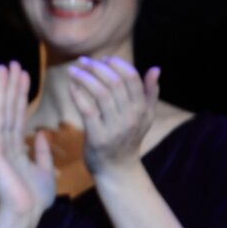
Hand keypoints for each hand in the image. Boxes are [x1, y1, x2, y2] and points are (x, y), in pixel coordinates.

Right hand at [0, 63, 54, 226]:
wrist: (24, 216)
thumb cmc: (33, 200)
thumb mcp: (45, 172)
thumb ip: (42, 153)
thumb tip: (41, 136)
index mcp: (16, 147)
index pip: (19, 114)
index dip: (22, 94)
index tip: (24, 74)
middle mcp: (3, 143)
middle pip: (9, 108)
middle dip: (11, 85)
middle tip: (12, 63)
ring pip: (0, 111)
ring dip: (2, 89)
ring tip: (3, 67)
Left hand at [67, 56, 158, 175]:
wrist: (117, 169)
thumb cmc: (128, 138)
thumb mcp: (144, 117)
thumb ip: (150, 93)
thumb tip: (155, 68)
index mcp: (142, 109)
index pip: (132, 79)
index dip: (117, 64)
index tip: (103, 58)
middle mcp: (131, 117)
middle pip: (115, 83)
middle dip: (98, 68)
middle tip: (83, 60)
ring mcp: (115, 127)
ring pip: (101, 94)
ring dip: (85, 77)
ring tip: (73, 69)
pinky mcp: (98, 136)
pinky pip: (87, 110)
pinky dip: (78, 95)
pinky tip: (71, 85)